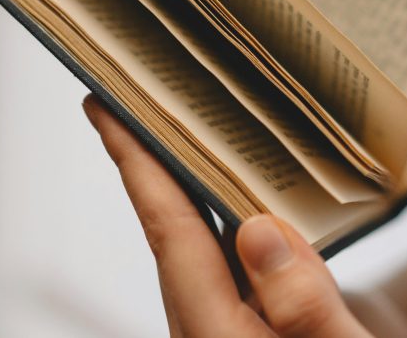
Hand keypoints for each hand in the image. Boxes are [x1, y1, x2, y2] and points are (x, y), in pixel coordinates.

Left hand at [83, 95, 378, 336]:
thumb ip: (304, 308)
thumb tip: (258, 231)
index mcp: (219, 332)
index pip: (168, 232)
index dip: (135, 164)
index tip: (103, 107)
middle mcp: (219, 322)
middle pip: (174, 226)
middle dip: (152, 159)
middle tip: (136, 93)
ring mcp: (243, 319)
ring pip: (208, 237)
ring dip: (194, 180)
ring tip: (187, 123)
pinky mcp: (270, 318)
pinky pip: (244, 252)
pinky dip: (241, 208)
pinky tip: (256, 185)